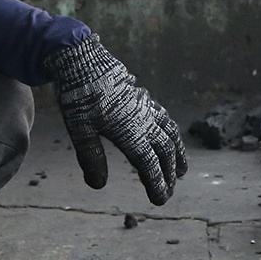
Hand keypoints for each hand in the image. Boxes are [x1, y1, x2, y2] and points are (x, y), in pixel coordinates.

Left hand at [44, 34, 187, 204]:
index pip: (149, 164)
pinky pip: (165, 117)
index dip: (156, 184)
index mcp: (130, 131)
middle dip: (169, 173)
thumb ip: (91, 157)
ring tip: (182, 170)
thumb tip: (98, 186)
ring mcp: (145, 107)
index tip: (161, 200)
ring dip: (178, 153)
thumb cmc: (78, 95)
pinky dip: (172, 132)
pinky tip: (170, 135)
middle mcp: (143, 120)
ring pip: (170, 133)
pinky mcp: (142, 97)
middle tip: (170, 191)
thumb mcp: (79, 129)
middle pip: (164, 151)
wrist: (82, 59)